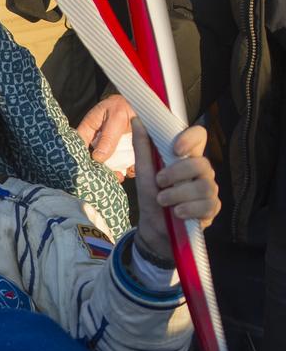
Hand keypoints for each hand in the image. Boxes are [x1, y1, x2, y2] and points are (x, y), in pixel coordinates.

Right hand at [75, 94, 135, 176]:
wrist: (145, 104)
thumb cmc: (126, 105)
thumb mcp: (116, 118)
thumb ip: (108, 137)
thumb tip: (98, 158)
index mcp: (88, 130)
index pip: (79, 147)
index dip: (80, 159)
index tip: (87, 170)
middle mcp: (97, 141)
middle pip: (93, 160)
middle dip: (100, 170)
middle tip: (108, 176)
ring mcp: (111, 148)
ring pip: (108, 165)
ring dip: (113, 173)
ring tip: (119, 176)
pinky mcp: (124, 153)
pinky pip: (124, 165)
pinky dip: (128, 170)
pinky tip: (131, 170)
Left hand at [132, 120, 220, 260]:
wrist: (153, 230)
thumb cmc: (151, 198)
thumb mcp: (143, 172)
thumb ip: (142, 147)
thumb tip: (138, 119)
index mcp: (186, 157)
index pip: (199, 136)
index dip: (190, 138)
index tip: (175, 148)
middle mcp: (201, 172)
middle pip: (201, 163)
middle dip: (177, 173)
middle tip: (159, 182)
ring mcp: (208, 190)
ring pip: (204, 186)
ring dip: (178, 194)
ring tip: (163, 201)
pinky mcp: (211, 209)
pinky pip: (208, 205)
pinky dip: (188, 209)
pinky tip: (177, 213)